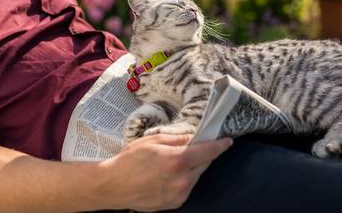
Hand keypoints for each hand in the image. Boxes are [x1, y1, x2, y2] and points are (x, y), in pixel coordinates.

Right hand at [96, 134, 232, 211]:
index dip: (220, 145)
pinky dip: (184, 179)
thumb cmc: (129, 160)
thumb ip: (177, 139)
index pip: (208, 151)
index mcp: (177, 160)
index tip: (227, 141)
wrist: (113, 186)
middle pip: (204, 163)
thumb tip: (194, 138)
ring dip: (192, 167)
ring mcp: (180, 194)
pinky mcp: (175, 203)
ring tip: (174, 162)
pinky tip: (169, 175)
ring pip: (196, 176)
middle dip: (202, 154)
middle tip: (193, 147)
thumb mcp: (153, 141)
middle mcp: (182, 180)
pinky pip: (187, 187)